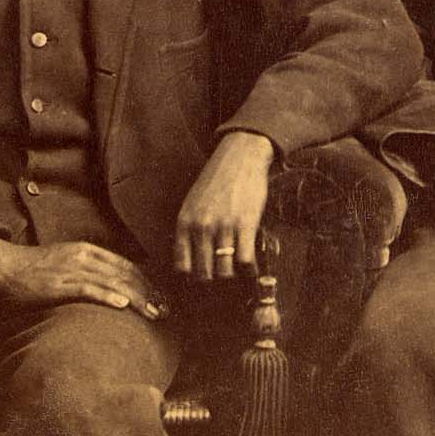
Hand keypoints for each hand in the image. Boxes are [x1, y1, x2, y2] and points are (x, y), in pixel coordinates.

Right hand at [0, 237, 165, 318]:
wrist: (2, 267)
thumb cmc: (32, 271)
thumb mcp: (65, 264)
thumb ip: (85, 273)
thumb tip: (106, 289)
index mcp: (87, 251)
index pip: (126, 265)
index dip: (146, 282)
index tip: (160, 299)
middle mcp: (84, 256)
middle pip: (125, 273)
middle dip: (149, 292)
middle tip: (165, 311)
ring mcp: (72, 269)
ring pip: (112, 281)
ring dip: (137, 298)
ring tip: (153, 313)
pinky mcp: (58, 283)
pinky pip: (88, 288)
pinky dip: (108, 295)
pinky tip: (123, 305)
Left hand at [173, 131, 274, 280]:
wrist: (240, 155)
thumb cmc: (217, 178)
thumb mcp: (193, 202)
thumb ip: (190, 229)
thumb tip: (192, 259)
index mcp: (185, 222)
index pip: (182, 266)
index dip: (192, 278)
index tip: (202, 279)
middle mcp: (201, 228)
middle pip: (204, 274)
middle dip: (213, 280)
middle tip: (222, 278)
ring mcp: (223, 227)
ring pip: (225, 271)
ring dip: (232, 276)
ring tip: (238, 273)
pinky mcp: (246, 225)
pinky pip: (245, 261)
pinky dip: (250, 271)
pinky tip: (252, 269)